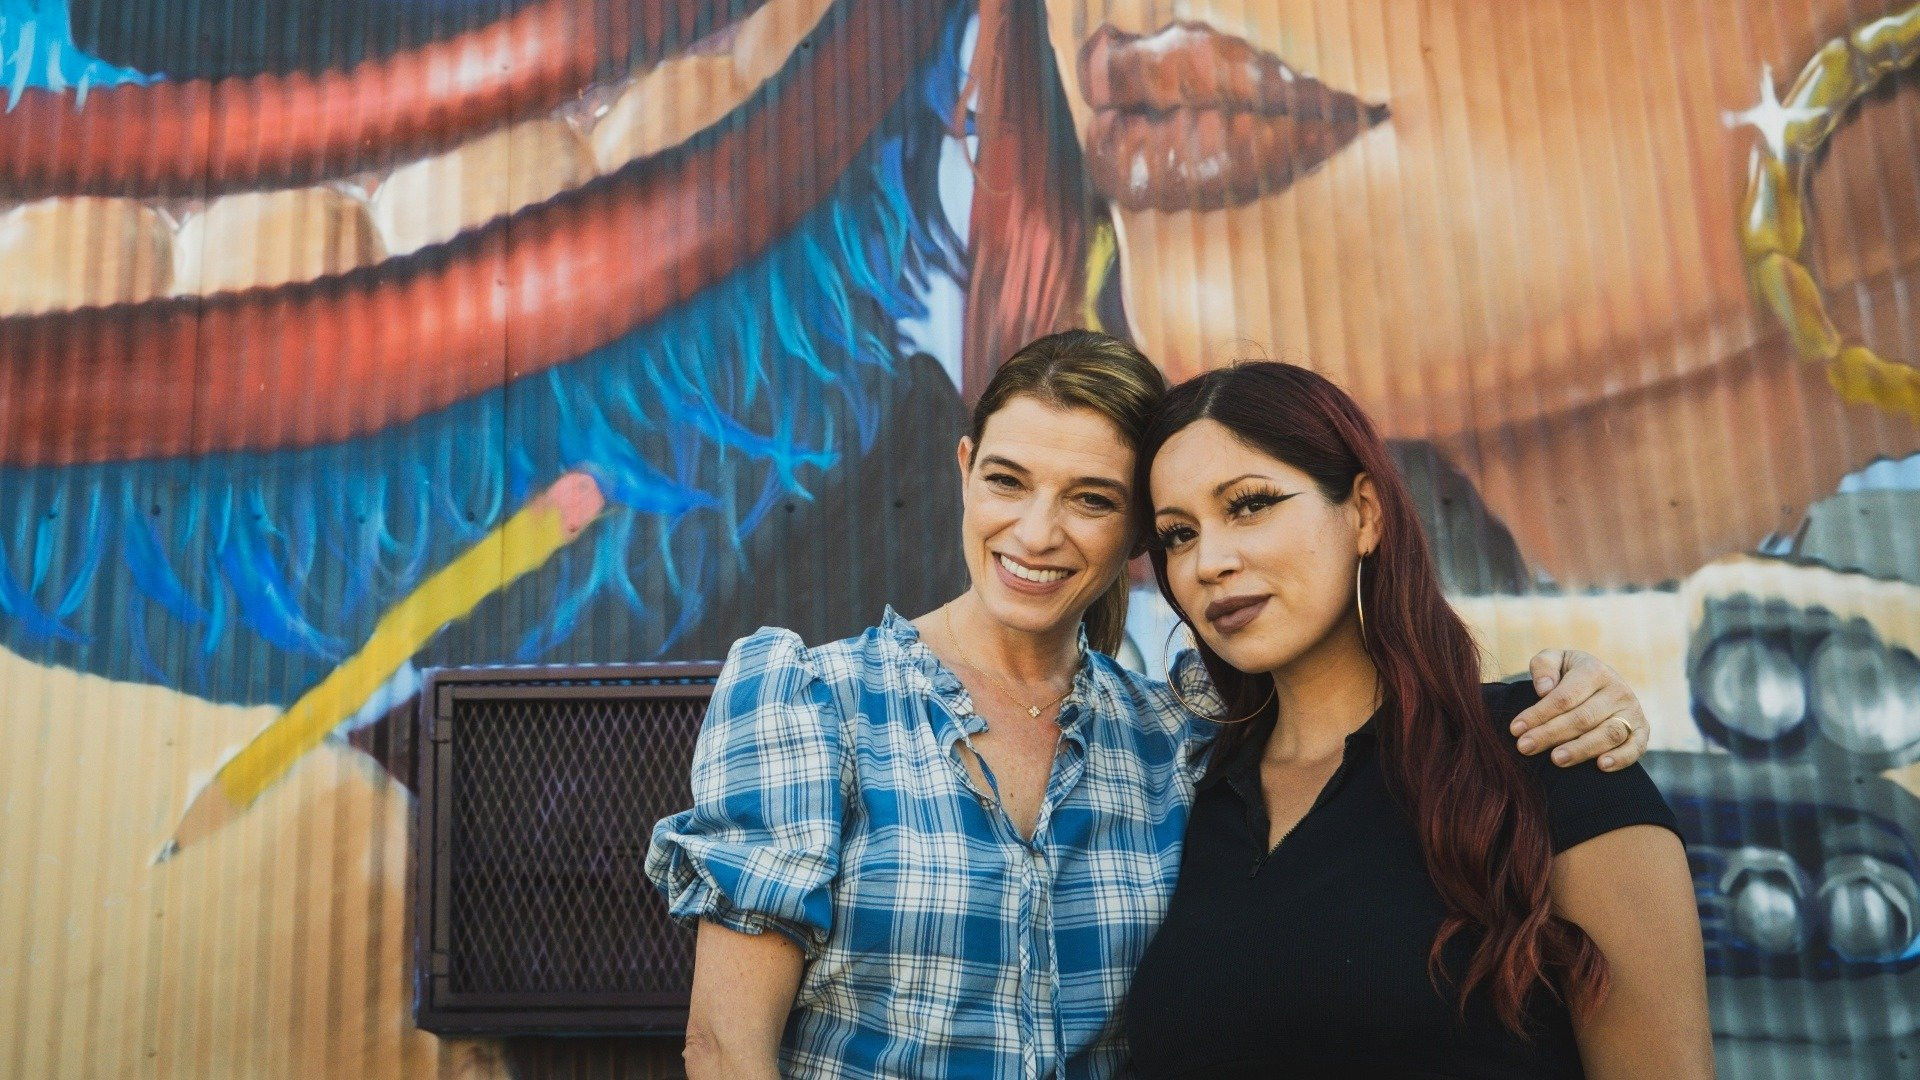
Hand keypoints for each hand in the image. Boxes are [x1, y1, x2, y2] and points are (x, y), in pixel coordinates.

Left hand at [1510, 650, 1649, 770]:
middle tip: (1524, 748)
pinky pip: (1635, 747)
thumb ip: (1544, 666)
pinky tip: (1600, 766)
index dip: (1539, 714)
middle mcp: (1617, 690)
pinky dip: (1621, 758)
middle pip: (1583, 718)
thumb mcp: (1554, 660)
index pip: (1564, 697)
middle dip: (1551, 734)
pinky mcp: (1642, 731)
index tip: (1516, 729)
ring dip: (1582, 749)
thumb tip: (1544, 689)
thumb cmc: (1568, 675)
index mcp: (1594, 671)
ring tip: (1556, 760)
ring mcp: (1632, 711)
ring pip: (1609, 733)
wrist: (1601, 684)